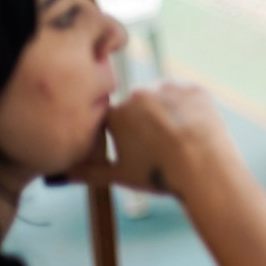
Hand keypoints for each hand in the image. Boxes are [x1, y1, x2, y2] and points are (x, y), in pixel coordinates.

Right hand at [67, 82, 238, 196]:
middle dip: (147, 123)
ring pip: (163, 98)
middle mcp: (138, 94)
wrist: (205, 169)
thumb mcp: (120, 176)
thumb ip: (88, 172)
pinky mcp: (194, 88)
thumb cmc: (160, 175)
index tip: (140, 149)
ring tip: (181, 139)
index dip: (128, 136)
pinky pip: (188, 96)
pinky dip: (190, 110)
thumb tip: (60, 177)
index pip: (113, 118)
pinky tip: (195, 130)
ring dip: (167, 112)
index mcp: (116, 114)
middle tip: (164, 147)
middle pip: (139, 105)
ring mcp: (168, 88)